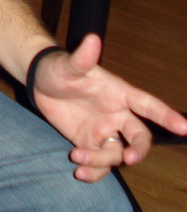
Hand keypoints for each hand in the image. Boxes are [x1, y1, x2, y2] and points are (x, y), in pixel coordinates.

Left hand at [31, 34, 186, 181]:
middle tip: (129, 157)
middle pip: (139, 136)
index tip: (185, 127)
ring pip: (116, 154)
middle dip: (139, 149)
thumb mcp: (68, 65)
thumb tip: (92, 39)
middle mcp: (116, 115)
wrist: (40, 83)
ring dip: (101, 161)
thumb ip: (82, 58)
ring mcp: (104, 131)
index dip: (166, 116)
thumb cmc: (58, 69)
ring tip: (77, 156)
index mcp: (118, 94)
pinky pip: (100, 164)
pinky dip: (93, 172)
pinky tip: (80, 171)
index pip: (147, 105)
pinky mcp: (89, 143)